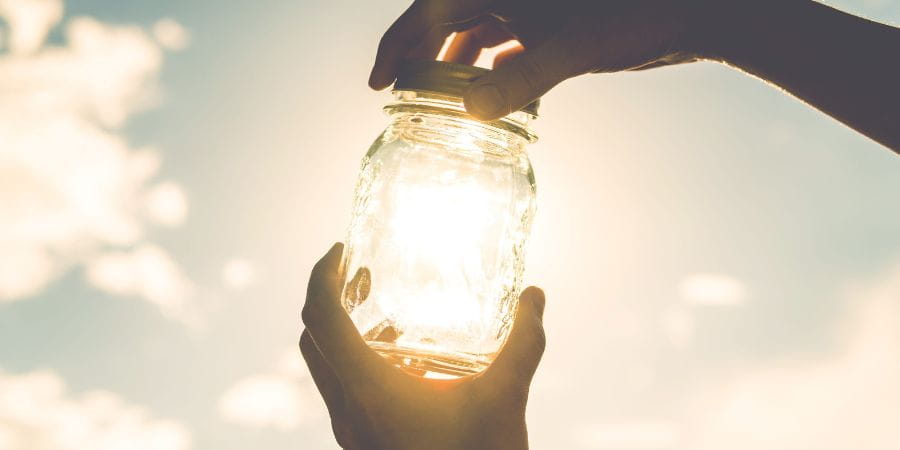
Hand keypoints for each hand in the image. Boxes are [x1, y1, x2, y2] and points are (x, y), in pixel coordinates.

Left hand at [300, 243, 546, 449]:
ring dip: (339, 327)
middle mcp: (346, 408)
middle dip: (328, 294)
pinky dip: (355, 358)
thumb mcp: (504, 398)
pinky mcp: (363, 440)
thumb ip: (523, 342)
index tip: (342, 248)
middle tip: (358, 270)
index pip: (320, 315)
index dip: (322, 273)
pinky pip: (341, 387)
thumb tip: (536, 296)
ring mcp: (350, 428)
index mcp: (366, 389)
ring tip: (378, 307)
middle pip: (311, 336)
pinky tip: (403, 355)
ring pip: (323, 364)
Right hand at [369, 0, 715, 119]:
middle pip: (445, 22)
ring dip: (457, 66)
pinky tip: (490, 95)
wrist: (685, 13)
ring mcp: (528, 6)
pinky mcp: (548, 22)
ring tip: (441, 102)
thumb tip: (471, 112)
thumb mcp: (571, 49)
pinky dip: (492, 67)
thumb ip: (522, 80)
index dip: (397, 46)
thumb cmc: (632, 15)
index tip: (378, 84)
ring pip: (475, 33)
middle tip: (402, 97)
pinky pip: (505, 43)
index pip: (429, 11)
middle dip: (422, 59)